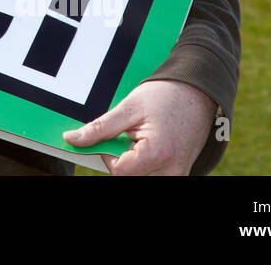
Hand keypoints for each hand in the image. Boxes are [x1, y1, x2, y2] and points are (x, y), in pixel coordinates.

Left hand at [63, 79, 216, 175]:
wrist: (199, 92)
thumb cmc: (166, 96)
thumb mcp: (129, 107)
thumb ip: (100, 128)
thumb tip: (71, 139)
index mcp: (158, 154)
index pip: (118, 171)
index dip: (108, 154)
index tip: (113, 136)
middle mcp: (171, 171)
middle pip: (130, 177)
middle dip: (121, 161)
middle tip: (126, 137)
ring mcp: (178, 175)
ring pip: (140, 178)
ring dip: (133, 164)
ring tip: (139, 140)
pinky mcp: (179, 174)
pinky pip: (153, 175)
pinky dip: (143, 164)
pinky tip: (146, 146)